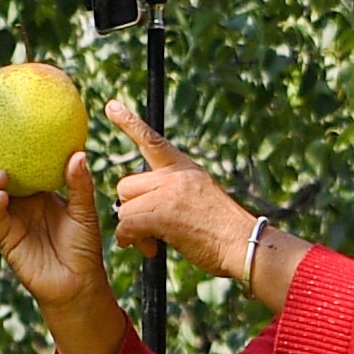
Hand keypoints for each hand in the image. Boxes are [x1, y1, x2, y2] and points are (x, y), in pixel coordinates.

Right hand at [0, 142, 117, 318]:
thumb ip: (80, 184)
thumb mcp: (85, 212)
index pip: (11, 166)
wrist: (78, 282)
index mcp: (34, 191)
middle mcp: (17, 203)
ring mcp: (9, 220)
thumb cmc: (85, 246)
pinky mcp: (6, 238)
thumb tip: (78, 154)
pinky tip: (1, 198)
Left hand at [96, 102, 256, 271]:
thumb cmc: (221, 228)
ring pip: (124, 207)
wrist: (241, 243)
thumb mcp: (199, 194)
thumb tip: (144, 201)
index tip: (111, 105)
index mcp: (183, 167)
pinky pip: (127, 225)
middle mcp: (174, 175)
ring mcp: (168, 194)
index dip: (129, 122)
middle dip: (131, 207)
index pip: (152, 140)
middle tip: (147, 226)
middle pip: (126, 184)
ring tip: (152, 241)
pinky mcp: (162, 215)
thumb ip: (174, 189)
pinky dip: (131, 240)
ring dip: (132, 228)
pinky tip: (149, 248)